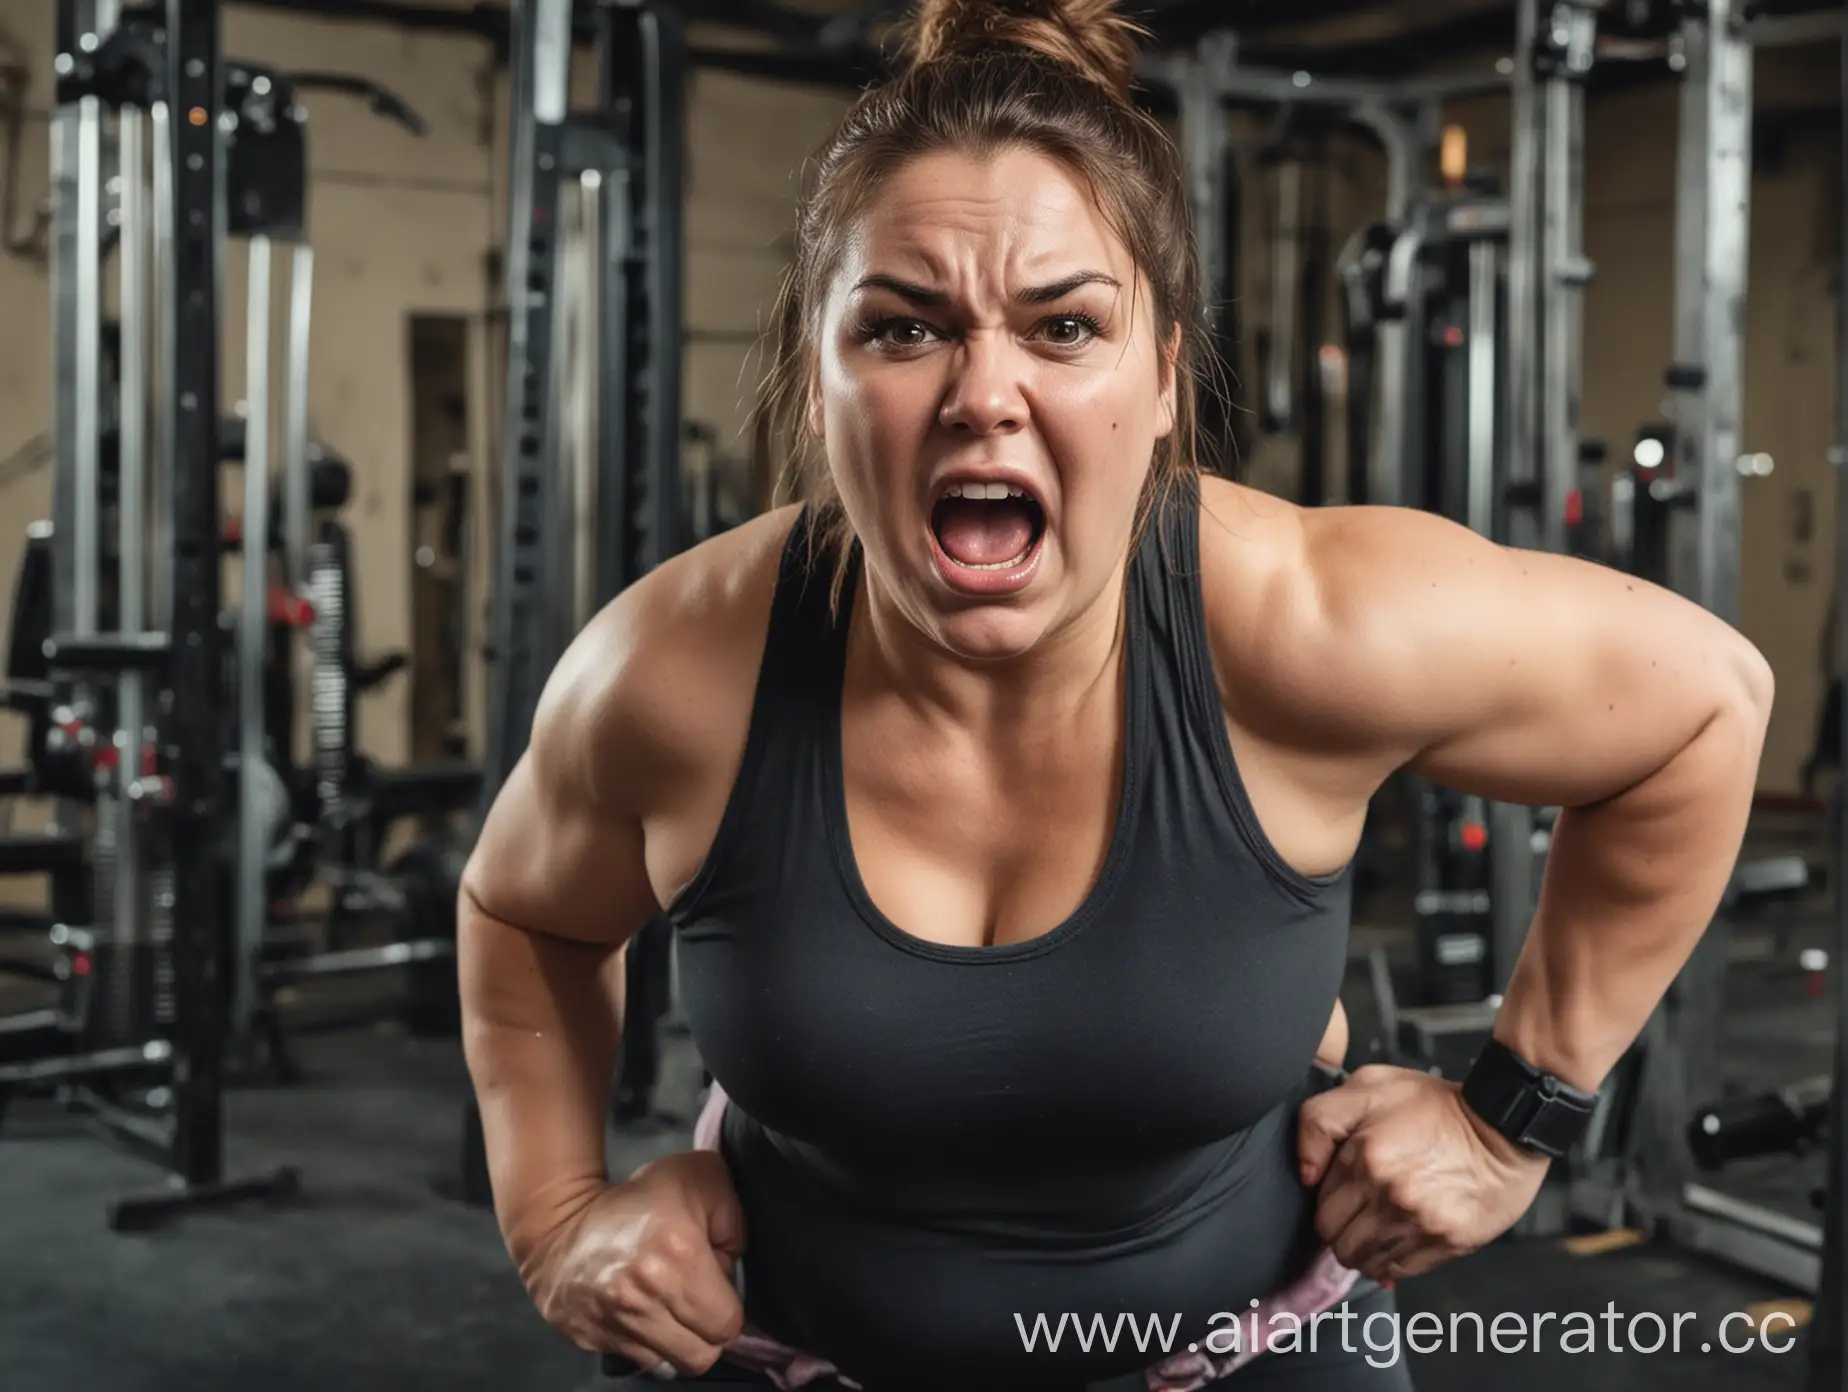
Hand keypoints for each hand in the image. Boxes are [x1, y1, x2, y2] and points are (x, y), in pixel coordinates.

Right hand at [520, 1150, 746, 1374]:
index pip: (727, 1323)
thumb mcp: (701, 1178)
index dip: (727, 1305)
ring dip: (678, 1341)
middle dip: (707, 1331)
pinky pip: (640, 1361)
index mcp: (679, 1256)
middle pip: (703, 1355)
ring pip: (672, 1365)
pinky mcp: (593, 1340)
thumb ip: (733, 1223)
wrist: (559, 1220)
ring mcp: (616, 1323)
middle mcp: (645, 1297)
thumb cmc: (638, 1198)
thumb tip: (730, 1270)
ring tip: (670, 1308)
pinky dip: (648, 1344)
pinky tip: (643, 1314)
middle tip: (697, 1302)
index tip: (714, 1285)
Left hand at [1297, 1065, 1549, 1282]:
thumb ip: (1320, 1122)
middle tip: (1361, 1212)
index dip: (1330, 1201)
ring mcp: (1418, 1222)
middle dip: (1342, 1229)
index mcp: (1364, 1156)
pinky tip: (1402, 1238)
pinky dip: (1393, 1263)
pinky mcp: (1446, 1242)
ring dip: (1365, 1250)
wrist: (1504, 1127)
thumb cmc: (1436, 1105)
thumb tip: (1306, 1174)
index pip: (1320, 1207)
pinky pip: (1399, 1272)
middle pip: (1337, 1241)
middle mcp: (1388, 1194)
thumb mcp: (1368, 1085)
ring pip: (1364, 1263)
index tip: (1347, 1191)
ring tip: (1382, 1226)